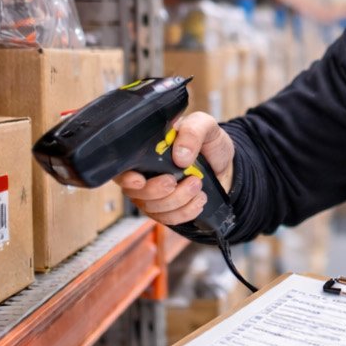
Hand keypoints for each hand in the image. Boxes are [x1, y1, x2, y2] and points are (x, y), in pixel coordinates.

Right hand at [113, 111, 234, 226]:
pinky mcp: (168, 209)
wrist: (224, 163)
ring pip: (153, 209)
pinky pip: (168, 219)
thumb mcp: (204, 125)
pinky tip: (199, 200)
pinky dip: (185, 212)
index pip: (122, 169)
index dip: (126, 179)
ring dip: (178, 200)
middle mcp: (144, 174)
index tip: (140, 181)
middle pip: (136, 194)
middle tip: (182, 180)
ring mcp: (154, 195)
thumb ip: (192, 131)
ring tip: (197, 184)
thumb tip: (180, 156)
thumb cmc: (207, 141)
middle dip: (158, 191)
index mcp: (144, 151)